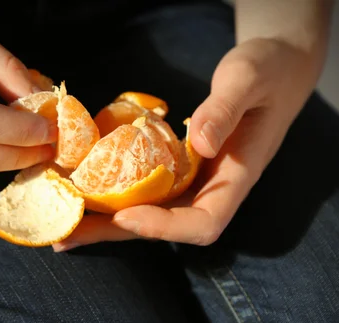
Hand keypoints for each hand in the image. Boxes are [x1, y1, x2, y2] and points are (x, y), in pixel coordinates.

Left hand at [53, 37, 324, 250]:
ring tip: (62, 221)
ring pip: (152, 211)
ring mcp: (198, 180)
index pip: (204, 222)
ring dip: (107, 220)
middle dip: (116, 232)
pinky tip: (84, 190)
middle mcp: (215, 188)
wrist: (276, 70)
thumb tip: (196, 145)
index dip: (165, 227)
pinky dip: (116, 193)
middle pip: (166, 227)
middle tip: (65, 236)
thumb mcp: (248, 79)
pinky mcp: (183, 167)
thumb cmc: (269, 71)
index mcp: (238, 176)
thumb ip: (224, 110)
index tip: (124, 215)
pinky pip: (149, 188)